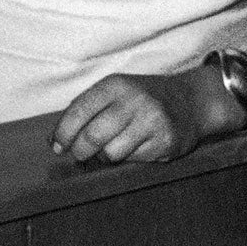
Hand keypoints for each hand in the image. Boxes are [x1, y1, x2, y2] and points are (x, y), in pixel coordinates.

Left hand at [50, 71, 214, 163]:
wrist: (192, 101)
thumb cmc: (142, 97)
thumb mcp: (115, 91)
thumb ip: (86, 109)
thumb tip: (54, 140)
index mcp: (114, 85)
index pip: (79, 110)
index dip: (63, 132)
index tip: (56, 146)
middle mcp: (133, 101)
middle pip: (93, 136)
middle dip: (80, 150)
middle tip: (79, 155)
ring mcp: (151, 122)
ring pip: (112, 153)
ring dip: (105, 157)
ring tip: (110, 149)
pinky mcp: (166, 143)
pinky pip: (134, 160)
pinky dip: (128, 158)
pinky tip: (135, 147)